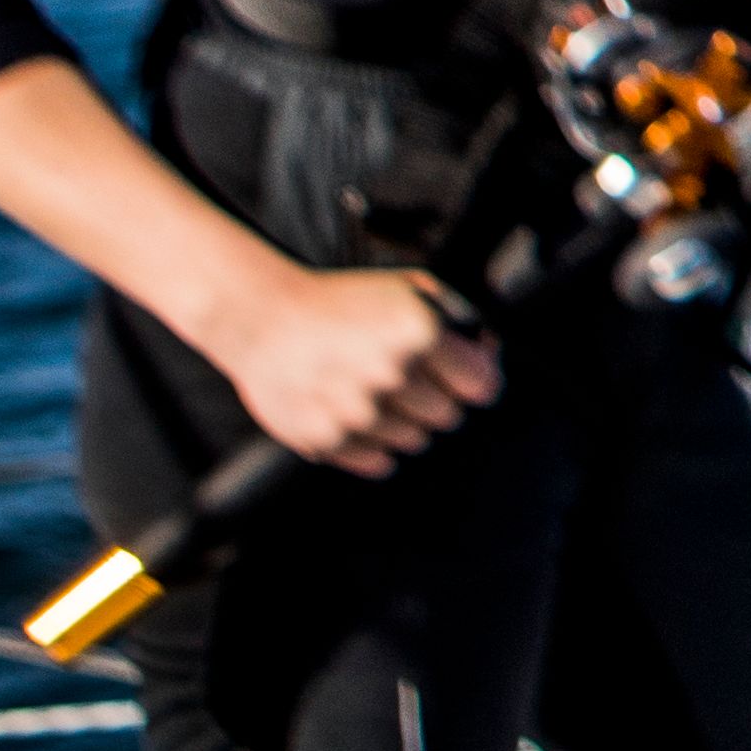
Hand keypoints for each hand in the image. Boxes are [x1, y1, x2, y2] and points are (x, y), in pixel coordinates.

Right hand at [228, 264, 496, 473]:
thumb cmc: (344, 299)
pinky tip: (352, 412)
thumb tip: (489, 353)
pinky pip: (379, 461)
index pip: (482, 386)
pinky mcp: (327, 440)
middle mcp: (391, 375)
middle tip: (405, 378)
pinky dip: (373, 443)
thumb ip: (461, 319)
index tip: (459, 374)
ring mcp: (357, 412)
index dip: (473, 378)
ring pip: (415, 440)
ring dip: (403, 421)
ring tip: (371, 390)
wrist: (260, 315)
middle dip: (436, 398)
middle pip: (448, 416)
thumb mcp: (410, 289)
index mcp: (419, 333)